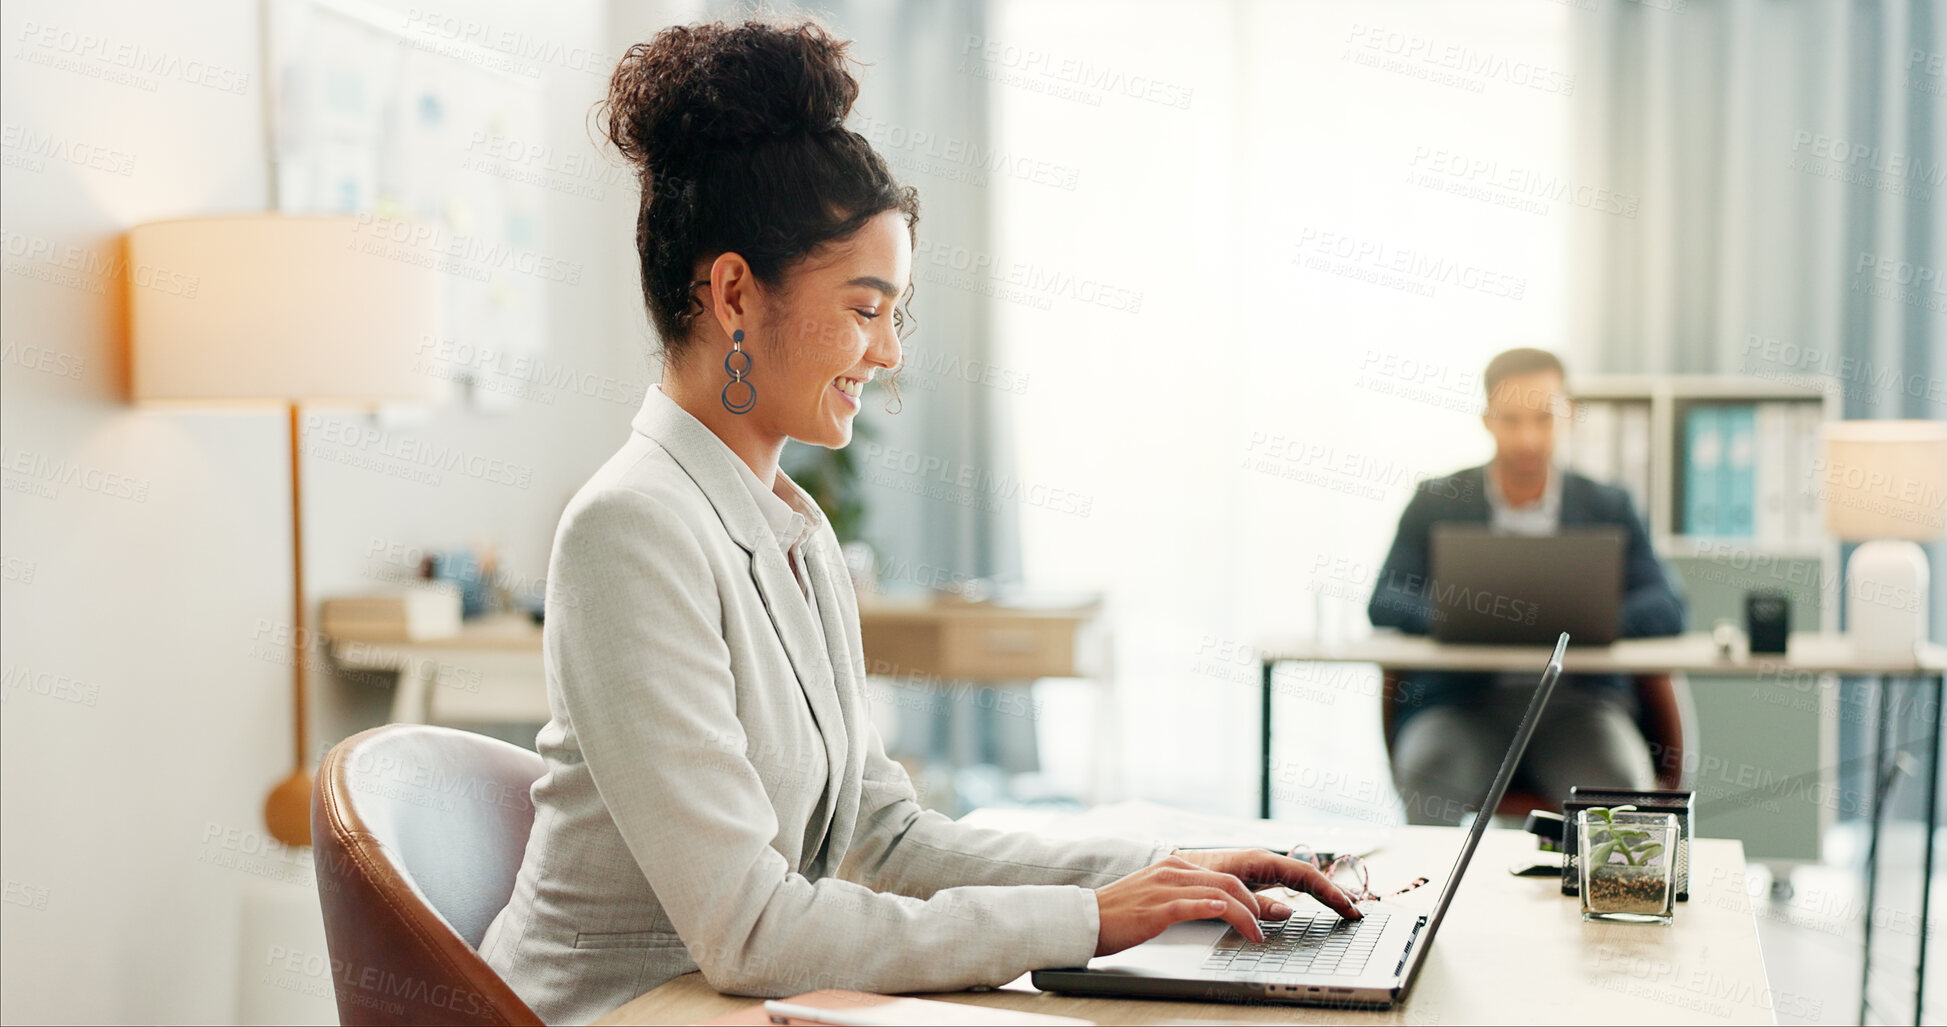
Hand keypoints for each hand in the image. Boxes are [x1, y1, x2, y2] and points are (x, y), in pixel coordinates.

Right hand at [1094, 854, 1273, 956]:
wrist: (1085, 917)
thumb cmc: (1119, 911)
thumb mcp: (1156, 893)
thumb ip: (1183, 893)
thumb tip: (1215, 906)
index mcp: (1173, 865)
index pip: (1223, 876)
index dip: (1248, 896)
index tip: (1259, 914)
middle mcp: (1171, 871)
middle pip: (1228, 882)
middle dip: (1253, 906)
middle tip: (1263, 926)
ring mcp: (1163, 889)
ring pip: (1216, 894)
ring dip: (1243, 915)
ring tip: (1254, 933)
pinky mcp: (1155, 909)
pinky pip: (1189, 905)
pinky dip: (1211, 908)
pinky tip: (1224, 913)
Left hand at [1172, 848, 1362, 918]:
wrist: (1173, 868)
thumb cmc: (1196, 876)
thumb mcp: (1225, 892)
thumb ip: (1255, 902)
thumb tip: (1288, 911)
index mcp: (1260, 861)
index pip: (1305, 877)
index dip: (1330, 893)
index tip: (1349, 907)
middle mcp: (1265, 861)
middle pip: (1308, 877)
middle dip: (1333, 893)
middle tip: (1356, 912)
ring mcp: (1263, 868)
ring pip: (1301, 880)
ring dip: (1325, 892)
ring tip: (1347, 908)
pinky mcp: (1258, 876)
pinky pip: (1290, 883)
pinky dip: (1309, 892)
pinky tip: (1319, 902)